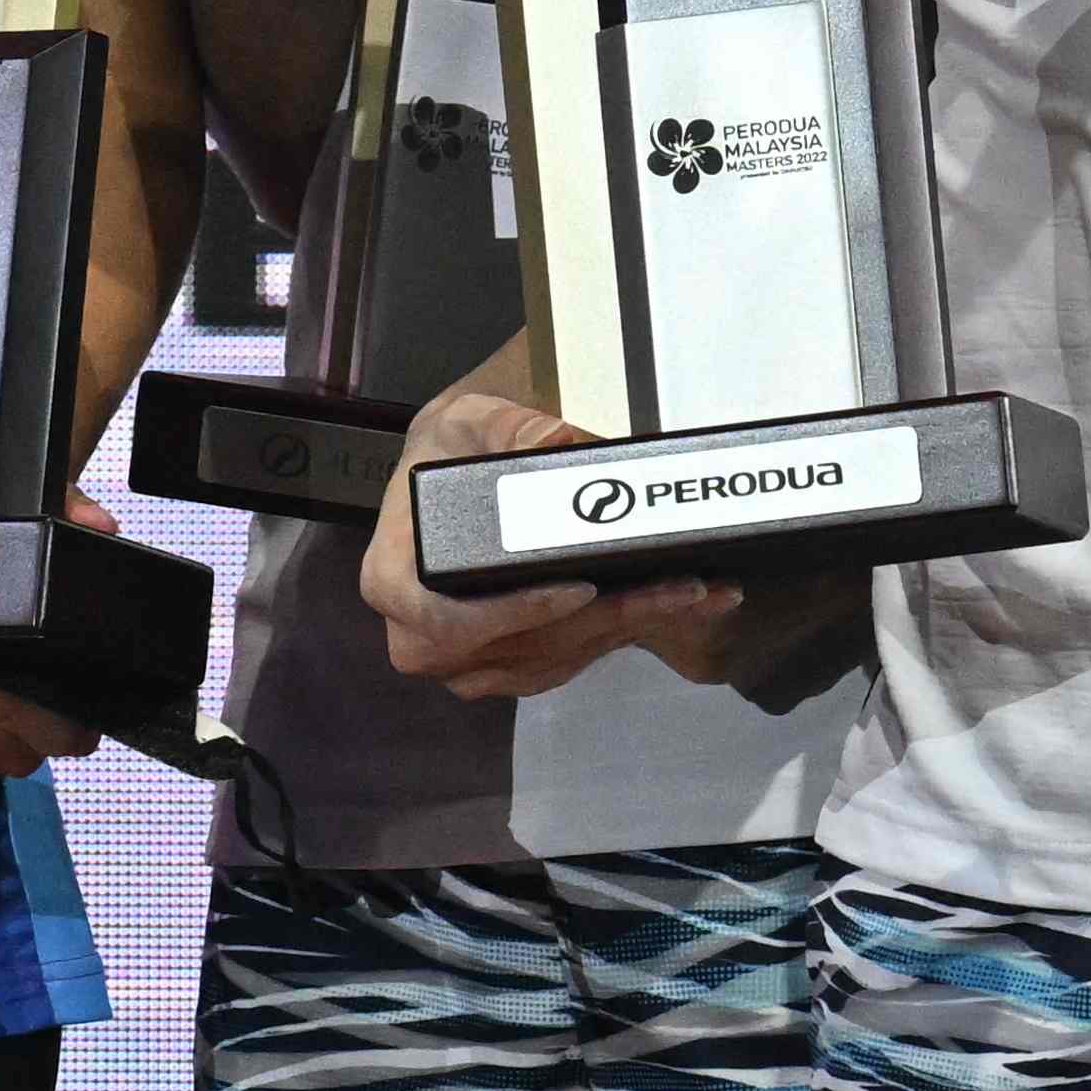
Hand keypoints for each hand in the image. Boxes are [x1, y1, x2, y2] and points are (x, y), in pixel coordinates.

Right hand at [362, 382, 745, 698]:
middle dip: (610, 618)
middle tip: (681, 585)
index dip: (516, 614)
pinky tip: (680, 605)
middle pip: (523, 647)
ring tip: (697, 590)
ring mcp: (466, 663)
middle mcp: (420, 638)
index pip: (448, 618)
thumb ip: (510, 428)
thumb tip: (558, 442)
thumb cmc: (449, 449)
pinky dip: (628, 633)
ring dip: (633, 626)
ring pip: (559, 658)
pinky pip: (572, 662)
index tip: (579, 588)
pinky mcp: (508, 669)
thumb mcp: (467, 421)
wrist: (450, 476)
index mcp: (392, 580)